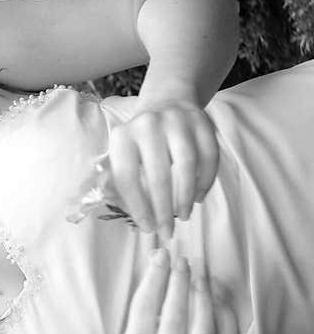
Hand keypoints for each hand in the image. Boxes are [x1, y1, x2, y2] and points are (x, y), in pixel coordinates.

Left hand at [105, 98, 218, 241]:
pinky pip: (209, 158)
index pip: (127, 177)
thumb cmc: (142, 140)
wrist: (168, 101)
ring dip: (185, 197)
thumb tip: (142, 219)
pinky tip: (197, 198)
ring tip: (183, 215)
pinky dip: (205, 182)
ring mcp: (178, 122)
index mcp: (124, 137)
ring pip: (187, 167)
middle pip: (158, 176)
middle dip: (163, 210)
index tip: (147, 227)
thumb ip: (128, 180)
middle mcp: (149, 126)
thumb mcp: (125, 153)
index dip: (138, 207)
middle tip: (166, 232)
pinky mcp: (203, 123)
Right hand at [122, 249, 238, 333]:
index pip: (144, 307)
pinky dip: (223, 310)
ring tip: (200, 272)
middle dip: (179, 283)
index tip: (162, 255)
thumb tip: (159, 256)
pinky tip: (216, 291)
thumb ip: (149, 292)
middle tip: (182, 260)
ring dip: (203, 295)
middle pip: (174, 317)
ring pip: (204, 328)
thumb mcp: (141, 322)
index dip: (154, 278)